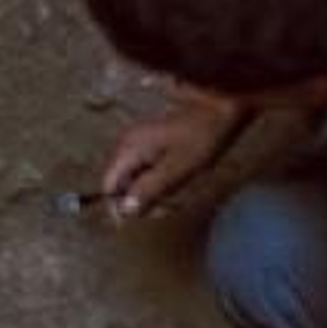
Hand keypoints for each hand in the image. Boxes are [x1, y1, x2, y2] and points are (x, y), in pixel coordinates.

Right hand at [101, 102, 237, 218]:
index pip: (108, 185)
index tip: (141, 218)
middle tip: (167, 207)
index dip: (118, 205)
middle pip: (118, 184)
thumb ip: (149, 189)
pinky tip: (175, 184)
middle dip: (138, 200)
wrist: (218, 109)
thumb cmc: (200, 138)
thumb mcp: (178, 169)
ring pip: (131, 179)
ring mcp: (137, 143)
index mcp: (129, 148)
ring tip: (174, 197)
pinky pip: (143, 171)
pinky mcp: (149, 144)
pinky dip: (155, 182)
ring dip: (148, 193)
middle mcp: (127, 144)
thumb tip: (124, 211)